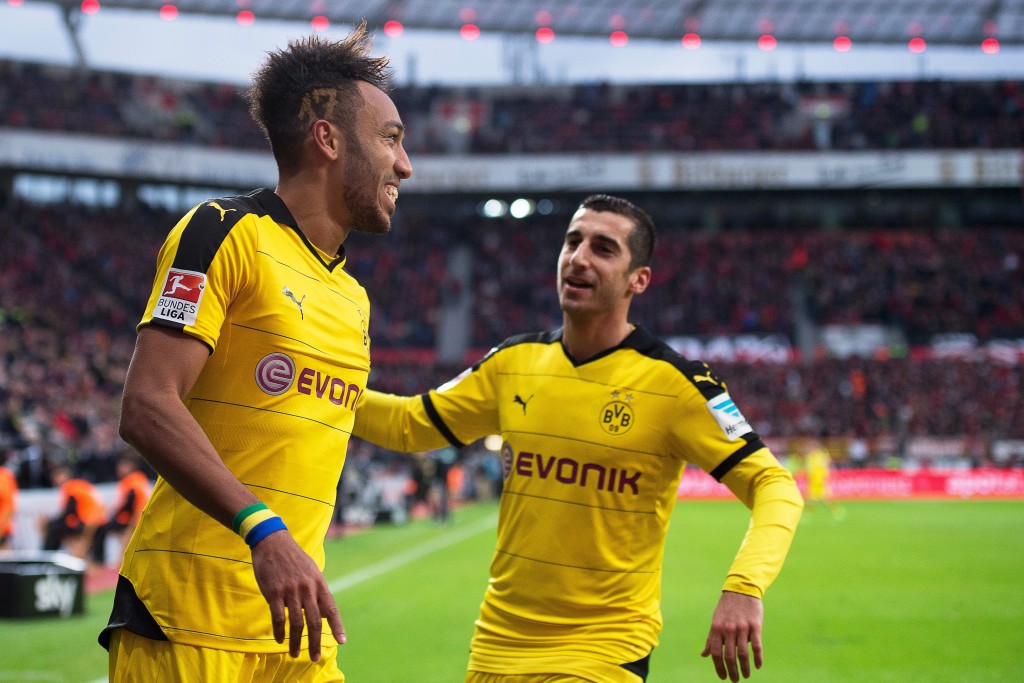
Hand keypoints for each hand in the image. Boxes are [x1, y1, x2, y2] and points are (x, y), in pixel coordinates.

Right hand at [251, 530, 345, 660]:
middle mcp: (307, 588)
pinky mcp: (274, 592)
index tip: (341, 641)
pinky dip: (279, 631)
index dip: (337, 626)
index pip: (331, 609)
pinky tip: (279, 639)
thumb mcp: (312, 571)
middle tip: (315, 657)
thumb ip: (318, 592)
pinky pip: (278, 617)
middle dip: (315, 642)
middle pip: (314, 621)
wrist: (273, 541)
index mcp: (319, 583)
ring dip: (296, 641)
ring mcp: (290, 591)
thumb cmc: (294, 558)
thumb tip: (324, 614)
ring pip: (296, 623)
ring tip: (295, 653)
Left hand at [700, 591, 763, 681]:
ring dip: (744, 668)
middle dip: (732, 671)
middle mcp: (728, 629)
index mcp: (717, 628)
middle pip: (729, 656)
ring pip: (743, 653)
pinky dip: (757, 658)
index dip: (719, 667)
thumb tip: (704, 655)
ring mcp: (742, 628)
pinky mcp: (755, 626)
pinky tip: (758, 666)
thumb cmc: (727, 608)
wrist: (741, 590)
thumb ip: (711, 639)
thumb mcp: (715, 621)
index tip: (723, 677)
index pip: (716, 653)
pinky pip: (757, 646)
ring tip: (745, 676)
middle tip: (735, 680)